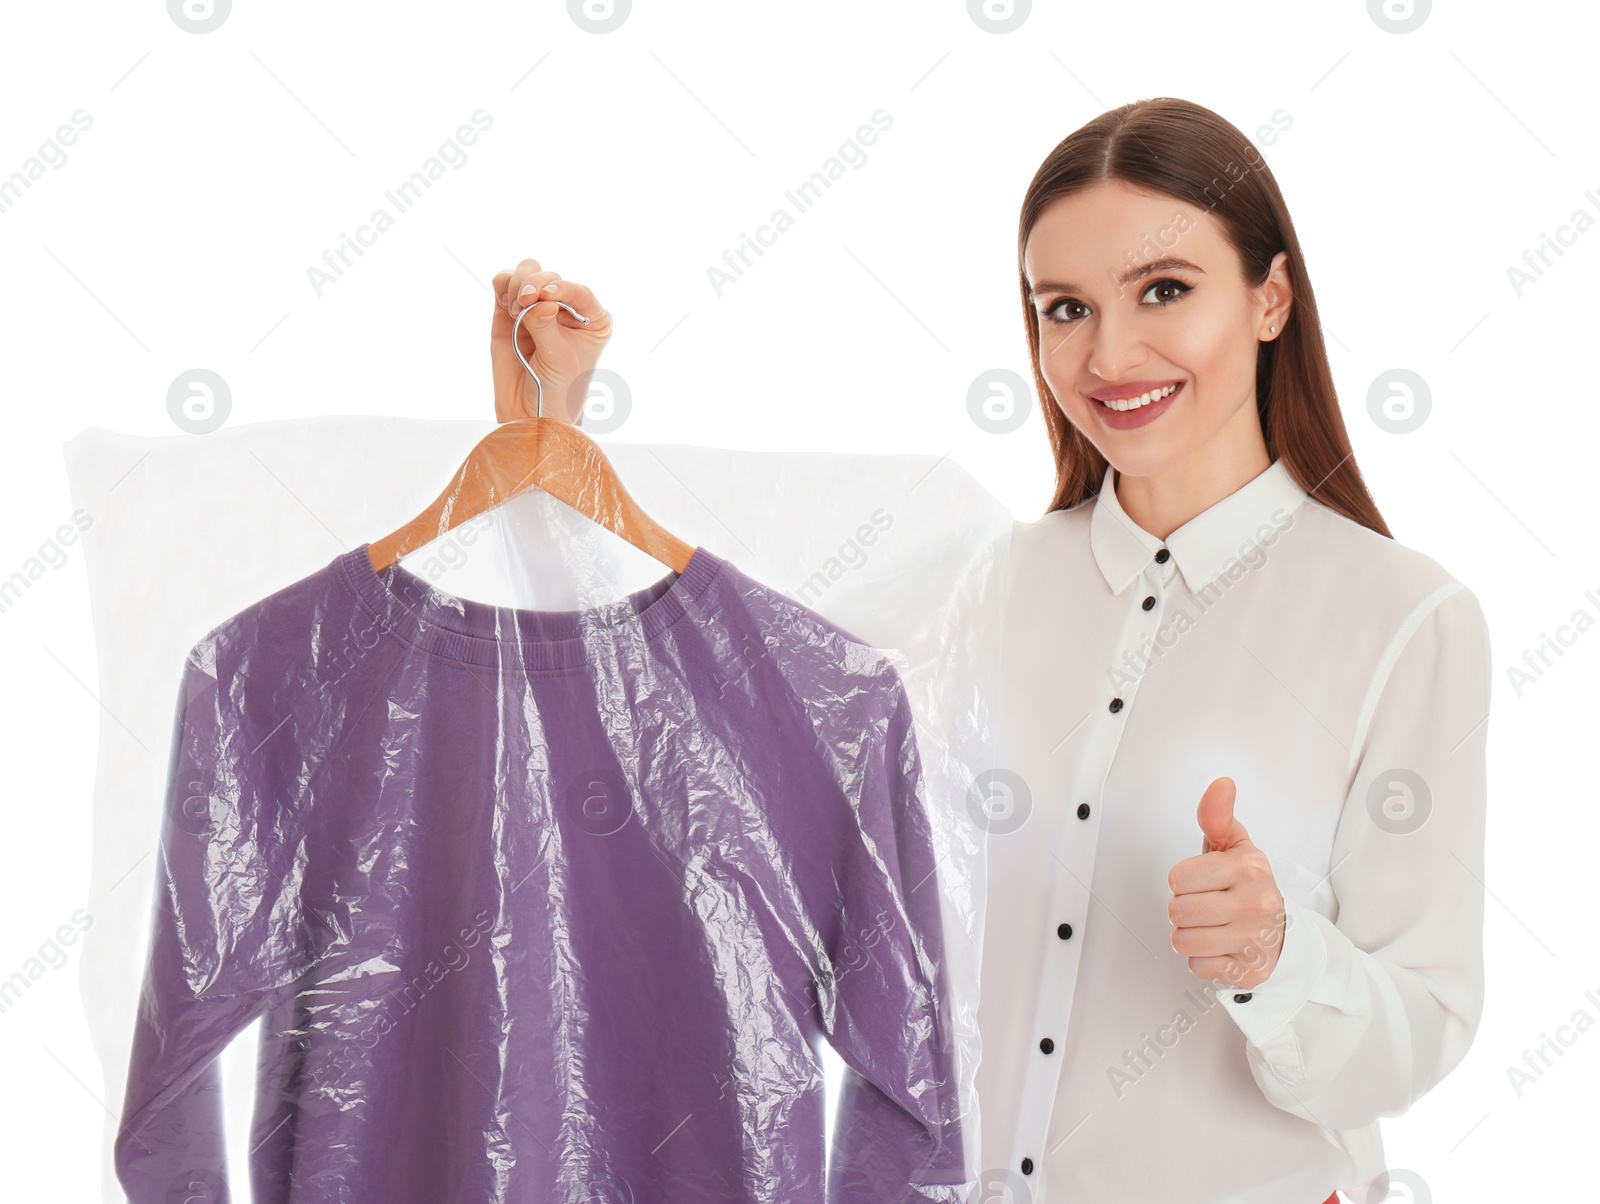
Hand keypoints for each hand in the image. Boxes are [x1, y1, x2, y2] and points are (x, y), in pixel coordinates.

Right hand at [490, 259, 613, 423]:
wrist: (530, 413)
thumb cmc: (558, 390)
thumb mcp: (559, 359)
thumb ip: (546, 327)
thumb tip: (538, 301)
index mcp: (591, 319)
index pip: (579, 291)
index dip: (562, 287)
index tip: (547, 294)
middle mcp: (565, 308)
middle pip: (548, 277)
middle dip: (535, 285)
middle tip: (524, 303)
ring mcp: (536, 308)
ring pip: (526, 273)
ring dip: (518, 283)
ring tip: (515, 310)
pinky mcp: (508, 313)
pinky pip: (503, 285)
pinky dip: (502, 286)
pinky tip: (505, 304)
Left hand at [1166, 777, 1286, 989]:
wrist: (1281, 933)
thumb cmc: (1246, 885)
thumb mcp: (1233, 846)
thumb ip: (1217, 815)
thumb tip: (1221, 783)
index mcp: (1249, 867)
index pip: (1177, 879)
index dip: (1183, 881)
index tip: (1202, 882)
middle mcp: (1257, 903)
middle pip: (1178, 912)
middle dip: (1184, 910)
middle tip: (1206, 906)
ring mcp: (1255, 940)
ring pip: (1183, 941)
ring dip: (1189, 936)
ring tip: (1212, 927)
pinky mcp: (1248, 971)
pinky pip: (1197, 966)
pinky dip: (1202, 960)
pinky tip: (1221, 947)